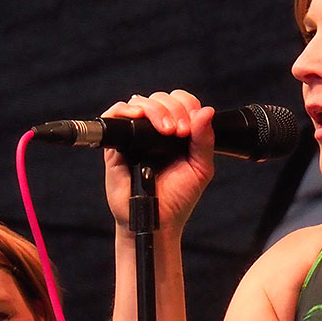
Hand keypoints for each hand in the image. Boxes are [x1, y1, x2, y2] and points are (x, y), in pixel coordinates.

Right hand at [101, 89, 215, 236]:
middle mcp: (154, 130)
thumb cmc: (177, 198)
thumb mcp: (200, 168)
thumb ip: (204, 140)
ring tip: (167, 131)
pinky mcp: (116, 144)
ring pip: (140, 102)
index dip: (186, 106)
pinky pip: (114, 115)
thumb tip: (207, 111)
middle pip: (161, 99)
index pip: (180, 102)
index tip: (191, 128)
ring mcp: (135, 136)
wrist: (158, 221)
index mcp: (176, 132)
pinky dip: (125, 110)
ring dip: (156, 110)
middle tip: (179, 132)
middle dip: (173, 110)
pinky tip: (138, 117)